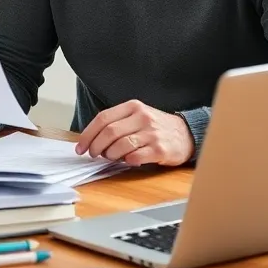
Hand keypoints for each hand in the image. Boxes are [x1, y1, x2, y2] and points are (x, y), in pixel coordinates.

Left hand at [75, 99, 194, 165]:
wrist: (186, 134)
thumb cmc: (155, 127)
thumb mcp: (137, 116)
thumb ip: (117, 123)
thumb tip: (91, 139)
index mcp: (133, 106)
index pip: (103, 118)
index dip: (88, 134)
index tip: (81, 147)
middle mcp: (142, 117)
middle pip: (109, 132)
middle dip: (96, 146)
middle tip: (93, 154)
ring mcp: (152, 133)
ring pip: (120, 145)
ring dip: (110, 155)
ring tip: (110, 157)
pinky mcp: (160, 149)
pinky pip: (136, 157)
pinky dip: (127, 161)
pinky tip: (127, 160)